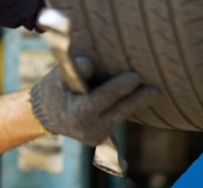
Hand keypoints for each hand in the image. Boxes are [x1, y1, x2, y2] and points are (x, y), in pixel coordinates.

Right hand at [29, 57, 159, 146]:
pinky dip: (125, 106)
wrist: (46, 114)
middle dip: (138, 99)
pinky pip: (117, 118)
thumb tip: (90, 65)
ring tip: (153, 89)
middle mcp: (88, 128)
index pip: (101, 99)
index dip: (118, 88)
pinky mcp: (103, 137)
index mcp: (76, 113)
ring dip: (135, 102)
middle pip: (118, 112)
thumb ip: (74, 69)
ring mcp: (97, 136)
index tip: (135, 77)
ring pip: (120, 115)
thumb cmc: (54, 89)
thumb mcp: (58, 75)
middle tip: (156, 88)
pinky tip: (138, 95)